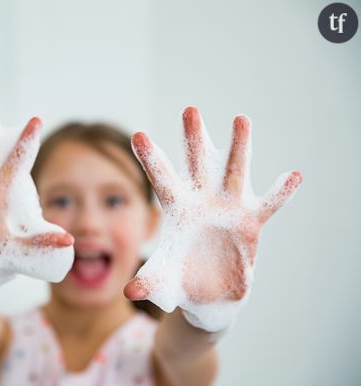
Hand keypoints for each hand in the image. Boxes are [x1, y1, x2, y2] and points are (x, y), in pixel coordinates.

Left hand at [124, 107, 301, 331]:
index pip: (161, 179)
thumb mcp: (162, 281)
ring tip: (241, 118)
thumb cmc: (179, 280)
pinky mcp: (251, 222)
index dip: (151, 159)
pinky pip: (269, 204)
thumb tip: (130, 292)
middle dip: (194, 138)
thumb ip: (148, 282)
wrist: (207, 294)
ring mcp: (228, 207)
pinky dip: (282, 192)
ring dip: (239, 147)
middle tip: (190, 109)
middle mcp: (202, 200)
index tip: (138, 134)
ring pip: (235, 172)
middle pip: (197, 164)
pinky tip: (295, 175)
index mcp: (176, 209)